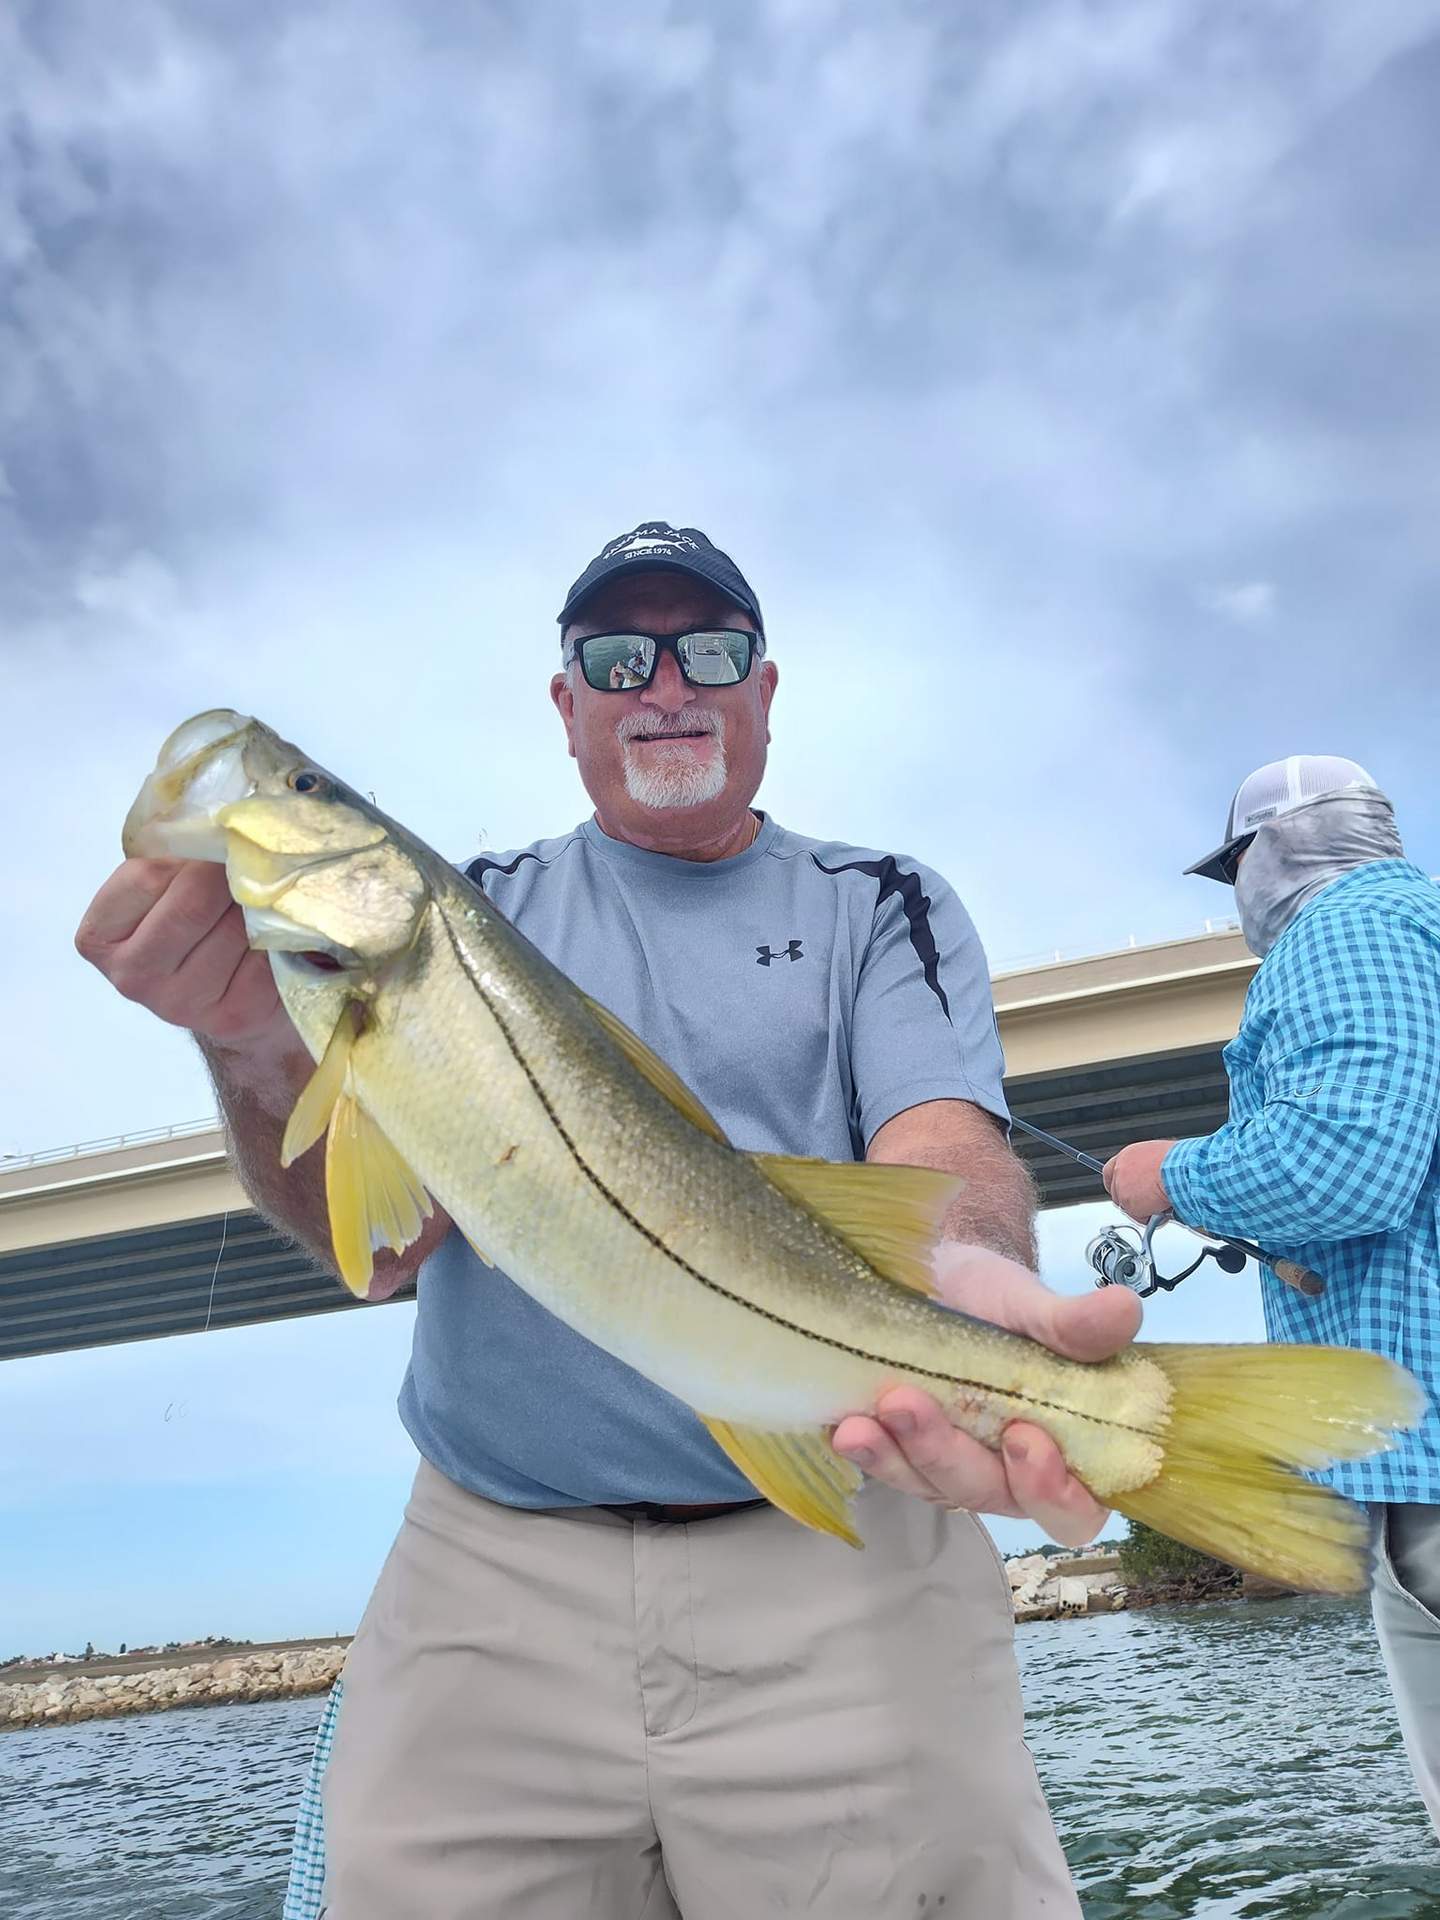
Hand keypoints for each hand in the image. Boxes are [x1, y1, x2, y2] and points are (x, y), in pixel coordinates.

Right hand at [76, 859, 288, 1051]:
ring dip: (257, 904)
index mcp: (100, 938)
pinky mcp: (234, 1015)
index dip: (188, 856)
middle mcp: (134, 977)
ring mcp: (183, 1003)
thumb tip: (218, 828)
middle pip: (195, 902)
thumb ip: (170, 858)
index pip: (148, 876)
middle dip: (228, 875)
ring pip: (236, 927)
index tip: (207, 853)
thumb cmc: (187, 924)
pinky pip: (266, 955)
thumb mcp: (159, 888)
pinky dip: (276, 934)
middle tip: (247, 865)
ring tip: (258, 901)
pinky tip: (271, 933)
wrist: (225, 993)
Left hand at [831, 1243, 1141, 1546]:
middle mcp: (1008, 1474)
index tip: (1024, 1435)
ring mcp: (951, 1468)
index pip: (1073, 1509)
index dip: (1052, 1490)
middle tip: (908, 1404)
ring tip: (863, 1421)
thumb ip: (1075, 1324)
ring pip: (930, 1484)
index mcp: (1065, 1454)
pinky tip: (843, 1426)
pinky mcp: (903, 1453)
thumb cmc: (1002, 1302)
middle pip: (986, 1494)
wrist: (943, 1276)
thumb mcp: (1035, 1306)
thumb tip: (1126, 1308)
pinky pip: (887, 1467)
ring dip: (896, 1456)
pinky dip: (867, 1451)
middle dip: (946, 1454)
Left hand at [1102, 1140, 1176, 1223]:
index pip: (1111, 1171)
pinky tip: (1162, 1208)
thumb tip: (1152, 1176)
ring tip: (1162, 1203)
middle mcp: (1121, 1170)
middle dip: (1132, 1200)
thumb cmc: (1178, 1161)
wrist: (1181, 1170)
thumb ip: (1148, 1168)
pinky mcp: (1128, 1203)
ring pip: (1128, 1206)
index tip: (1124, 1190)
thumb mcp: (1159, 1157)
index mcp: (1128, 1156)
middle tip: (1148, 1202)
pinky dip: (1151, 1217)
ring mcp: (1122, 1188)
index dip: (1118, 1183)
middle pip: (1118, 1191)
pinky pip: (1139, 1216)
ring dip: (1144, 1208)